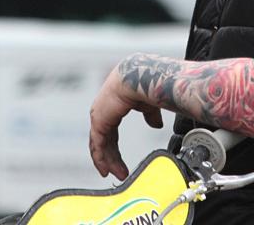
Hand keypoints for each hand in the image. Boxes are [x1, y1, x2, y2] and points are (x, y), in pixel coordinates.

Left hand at [88, 65, 163, 180]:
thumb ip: (150, 116)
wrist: (138, 78)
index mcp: (112, 107)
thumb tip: (156, 125)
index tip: (119, 161)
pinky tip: (106, 169)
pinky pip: (98, 145)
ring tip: (115, 174)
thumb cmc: (143, 85)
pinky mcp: (98, 122)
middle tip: (118, 172)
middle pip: (104, 141)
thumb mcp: (148, 105)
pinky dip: (101, 159)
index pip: (110, 132)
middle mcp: (102, 112)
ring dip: (107, 161)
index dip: (113, 148)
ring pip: (99, 145)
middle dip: (111, 158)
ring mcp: (98, 117)